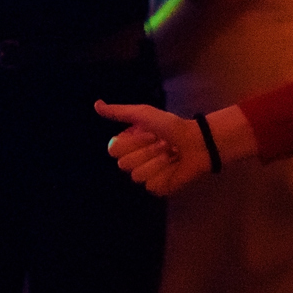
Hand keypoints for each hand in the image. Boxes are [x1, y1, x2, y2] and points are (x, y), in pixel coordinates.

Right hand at [94, 101, 208, 195]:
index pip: (113, 150)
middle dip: (146, 151)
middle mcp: (133, 160)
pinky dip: (165, 174)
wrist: (196, 142)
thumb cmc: (170, 126)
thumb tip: (96, 104)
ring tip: (170, 154)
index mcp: (128, 143)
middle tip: (162, 143)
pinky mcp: (158, 188)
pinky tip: (174, 167)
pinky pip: (152, 185)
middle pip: (124, 164)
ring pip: (137, 176)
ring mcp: (145, 175)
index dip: (131, 142)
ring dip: (157, 162)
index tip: (149, 133)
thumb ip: (119, 112)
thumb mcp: (143, 114)